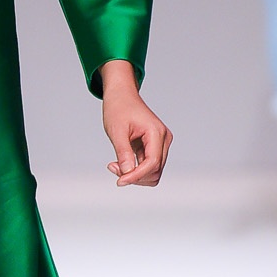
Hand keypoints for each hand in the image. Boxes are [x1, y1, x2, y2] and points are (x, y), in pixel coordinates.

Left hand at [100, 63, 171, 187]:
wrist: (121, 96)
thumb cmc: (119, 108)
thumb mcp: (117, 131)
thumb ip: (123, 153)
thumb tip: (127, 173)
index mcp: (156, 132)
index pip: (152, 163)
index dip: (136, 176)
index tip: (120, 181)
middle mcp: (163, 139)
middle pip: (155, 171)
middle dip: (134, 175)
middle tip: (113, 167)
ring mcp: (161, 143)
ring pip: (153, 171)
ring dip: (135, 174)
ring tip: (116, 165)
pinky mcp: (155, 147)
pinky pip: (148, 166)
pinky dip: (135, 169)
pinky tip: (120, 162)